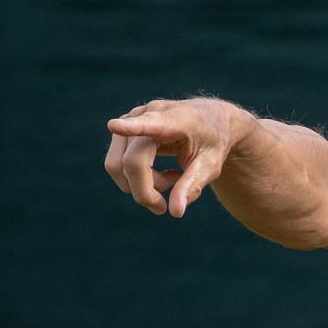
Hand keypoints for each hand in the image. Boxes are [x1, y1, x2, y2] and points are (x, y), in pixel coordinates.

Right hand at [104, 98, 253, 218]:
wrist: (211, 120)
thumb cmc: (213, 142)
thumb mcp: (212, 166)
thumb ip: (193, 186)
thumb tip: (175, 212)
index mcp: (176, 119)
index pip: (151, 124)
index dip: (131, 127)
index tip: (114, 126)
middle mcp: (146, 114)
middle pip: (132, 162)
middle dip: (145, 192)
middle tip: (163, 208)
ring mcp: (130, 120)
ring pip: (119, 165)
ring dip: (141, 185)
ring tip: (173, 179)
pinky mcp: (123, 131)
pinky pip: (118, 163)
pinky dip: (137, 178)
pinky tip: (163, 173)